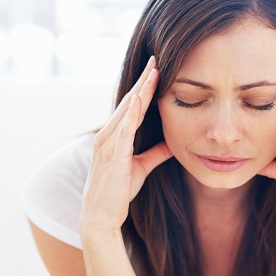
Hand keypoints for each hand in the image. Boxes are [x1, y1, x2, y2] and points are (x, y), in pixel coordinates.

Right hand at [79, 56, 172, 232]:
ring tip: (153, 71)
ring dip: (141, 90)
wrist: (102, 216)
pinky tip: (140, 98)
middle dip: (143, 80)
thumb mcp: (143, 167)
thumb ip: (156, 152)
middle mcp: (108, 135)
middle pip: (129, 101)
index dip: (144, 87)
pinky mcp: (112, 156)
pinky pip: (123, 130)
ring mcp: (108, 144)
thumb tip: (174, 141)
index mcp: (115, 136)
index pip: (132, 105)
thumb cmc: (119, 192)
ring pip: (127, 111)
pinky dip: (131, 113)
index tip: (157, 69)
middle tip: (156, 59)